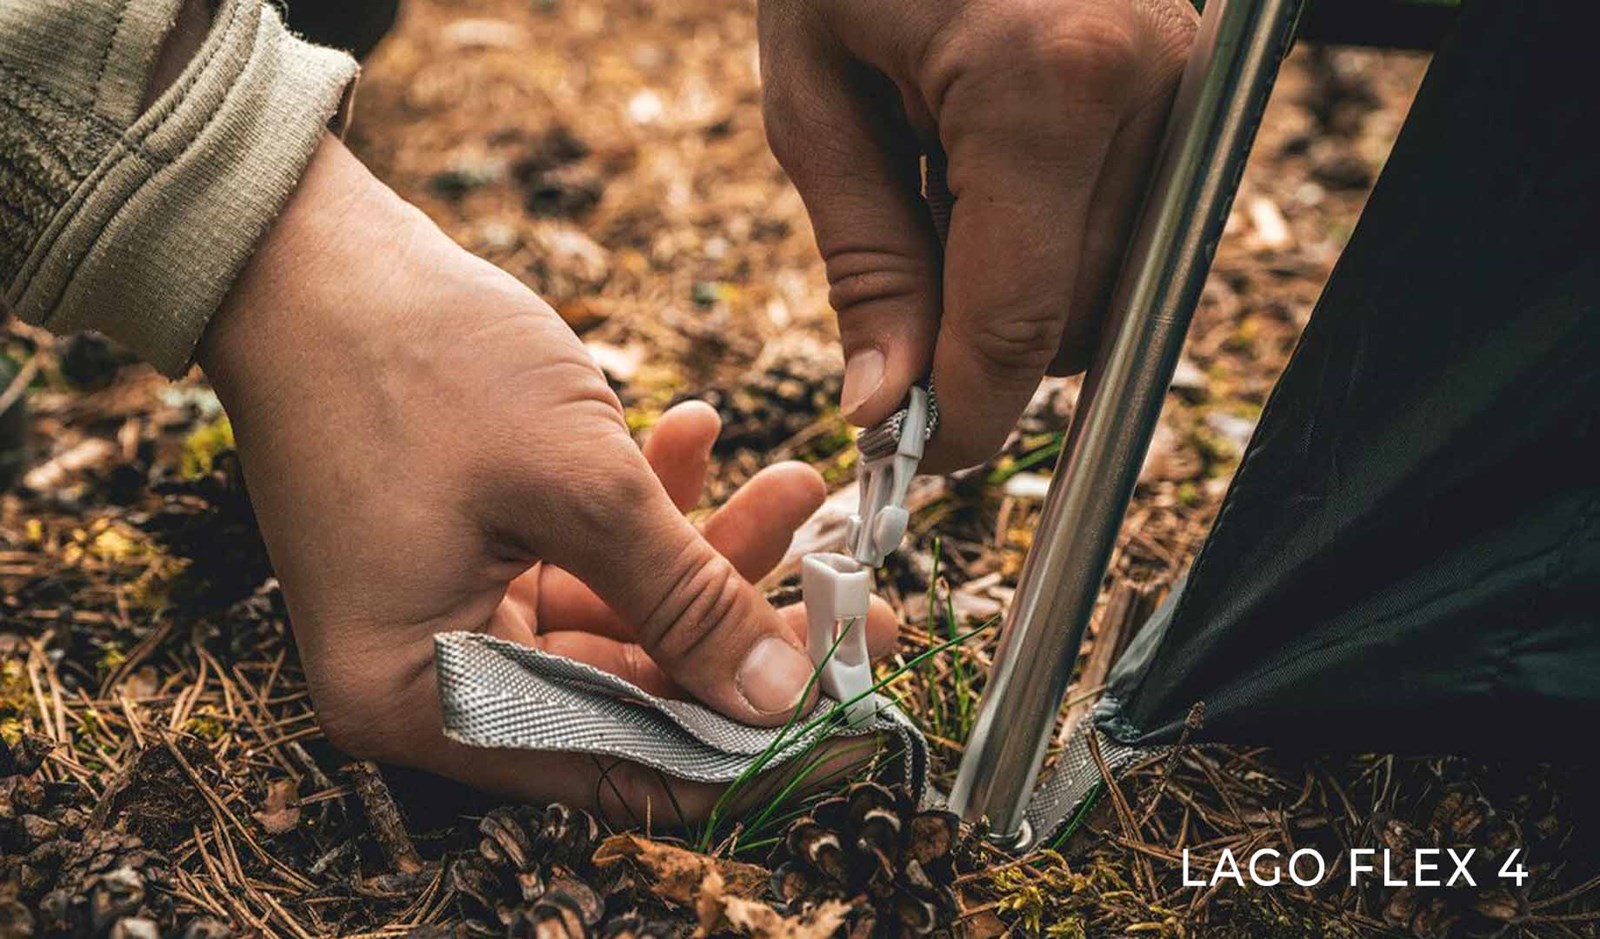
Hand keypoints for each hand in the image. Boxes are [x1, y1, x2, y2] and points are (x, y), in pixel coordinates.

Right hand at [198, 137, 898, 817]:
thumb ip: (687, 599)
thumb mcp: (579, 487)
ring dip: (710, 552)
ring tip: (797, 484)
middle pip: (634, 691)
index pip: (619, 765)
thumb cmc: (412, 363)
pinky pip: (587, 558)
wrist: (306, 251)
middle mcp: (429, 679)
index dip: (743, 743)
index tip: (844, 700)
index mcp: (423, 701)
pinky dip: (648, 507)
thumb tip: (781, 697)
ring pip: (625, 617)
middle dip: (746, 630)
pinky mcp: (472, 551)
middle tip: (854, 592)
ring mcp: (450, 611)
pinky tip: (699, 432)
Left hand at [760, 0, 1195, 469]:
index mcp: (1044, 86)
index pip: (1023, 329)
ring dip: (1022, 292)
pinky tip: (987, 173)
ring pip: (1119, 284)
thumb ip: (866, 258)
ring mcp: (1190, 76)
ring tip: (935, 198)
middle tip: (896, 333)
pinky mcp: (1197, 73)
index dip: (965, 418)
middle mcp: (1148, 85)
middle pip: (1082, 321)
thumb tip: (891, 401)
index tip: (909, 452)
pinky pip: (1135, 221)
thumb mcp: (816, 89)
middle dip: (985, 357)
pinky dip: (1058, 238)